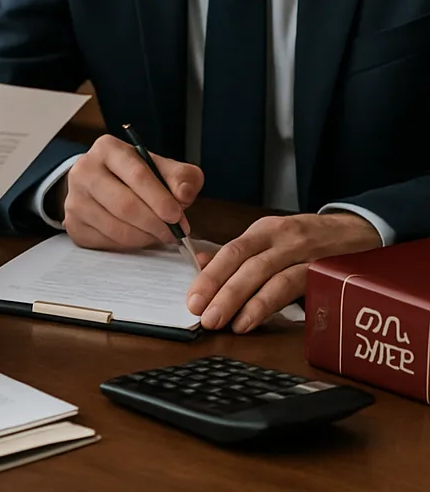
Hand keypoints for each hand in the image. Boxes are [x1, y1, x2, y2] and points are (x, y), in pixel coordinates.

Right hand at [61, 135, 203, 248]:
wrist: (102, 183)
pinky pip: (106, 242)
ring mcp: (74, 197)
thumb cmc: (136, 176)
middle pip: (124, 204)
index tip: (177, 216)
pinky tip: (139, 237)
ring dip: (144, 237)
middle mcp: (84, 169)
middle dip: (154, 223)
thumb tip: (184, 194)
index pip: (137, 174)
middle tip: (173, 233)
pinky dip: (128, 245)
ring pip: (115, 227)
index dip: (160, 199)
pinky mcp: (73, 222)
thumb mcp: (162, 168)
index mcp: (108, 148)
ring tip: (159, 235)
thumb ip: (182, 177)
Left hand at [186, 212, 381, 332]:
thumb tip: (202, 263)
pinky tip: (252, 321)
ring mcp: (306, 254)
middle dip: (220, 289)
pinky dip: (270, 305)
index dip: (210, 275)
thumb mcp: (271, 240)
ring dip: (242, 301)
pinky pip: (294, 288)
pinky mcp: (324, 272)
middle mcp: (284, 238)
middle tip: (202, 314)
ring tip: (221, 322)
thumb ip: (239, 255)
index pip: (231, 251)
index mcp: (265, 231)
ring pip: (269, 276)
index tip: (192, 298)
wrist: (360, 232)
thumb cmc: (309, 240)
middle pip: (246, 263)